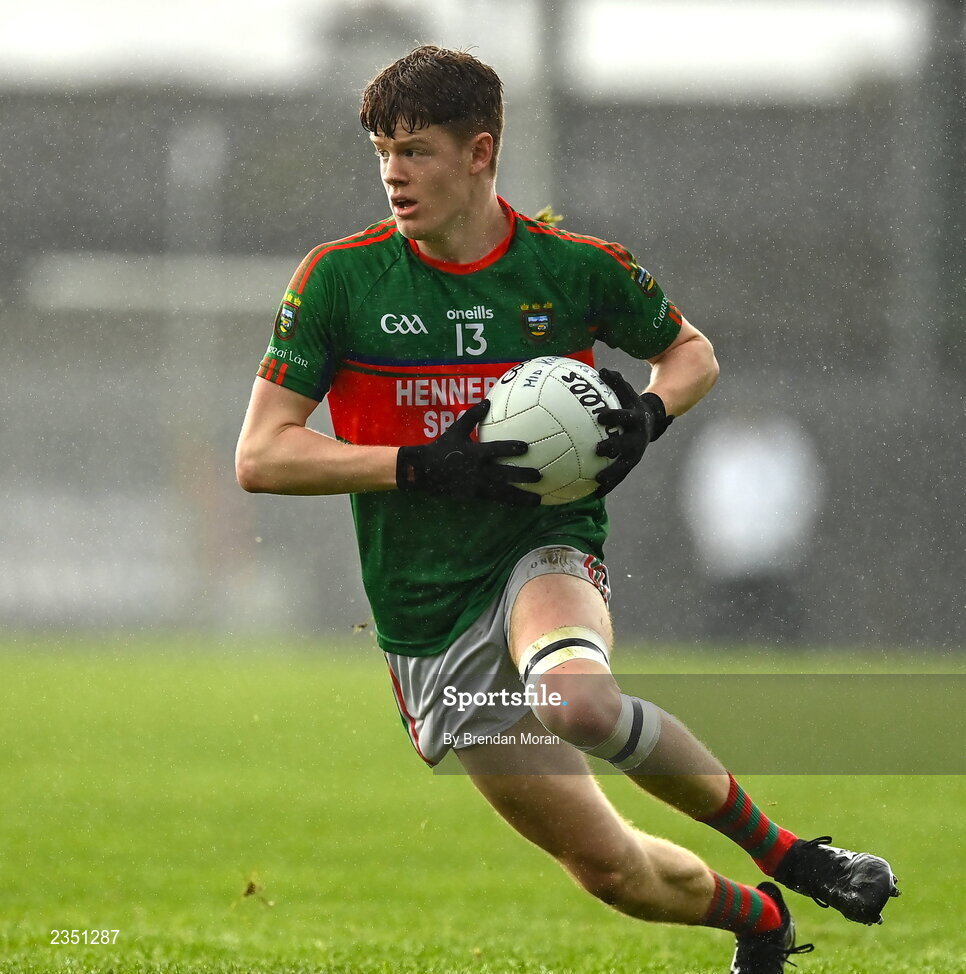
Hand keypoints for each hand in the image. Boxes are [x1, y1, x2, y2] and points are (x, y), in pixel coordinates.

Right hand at [396, 400, 541, 506]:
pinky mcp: (475, 495)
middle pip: (504, 474)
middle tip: (539, 476)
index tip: (526, 447)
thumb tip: (487, 401)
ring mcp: (477, 485)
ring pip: (503, 493)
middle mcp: (478, 471)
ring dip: (521, 497)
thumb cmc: (442, 447)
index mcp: (474, 453)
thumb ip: (472, 416)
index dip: (510, 448)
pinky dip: (511, 502)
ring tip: (538, 501)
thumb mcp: (456, 430)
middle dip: (521, 476)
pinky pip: (497, 499)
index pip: (495, 450)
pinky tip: (524, 504)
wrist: (425, 471)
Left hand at [593, 369, 672, 496]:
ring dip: (612, 475)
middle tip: (598, 450)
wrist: (650, 423)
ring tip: (597, 481)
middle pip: (627, 445)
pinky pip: (618, 477)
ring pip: (624, 466)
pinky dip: (607, 486)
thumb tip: (601, 369)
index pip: (624, 417)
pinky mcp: (629, 465)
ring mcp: (635, 454)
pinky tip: (593, 494)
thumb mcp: (627, 393)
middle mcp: (637, 439)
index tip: (599, 416)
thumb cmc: (631, 406)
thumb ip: (616, 382)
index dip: (613, 416)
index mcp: (636, 421)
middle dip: (614, 448)